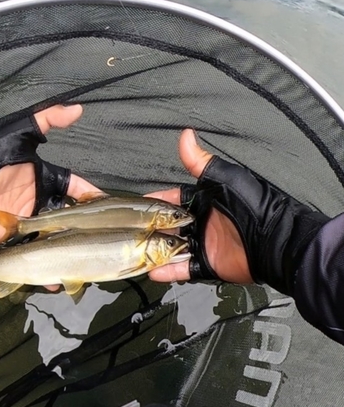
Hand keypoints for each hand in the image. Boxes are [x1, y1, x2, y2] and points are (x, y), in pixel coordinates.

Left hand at [0, 103, 99, 276]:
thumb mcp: (21, 131)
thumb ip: (48, 118)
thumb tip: (79, 108)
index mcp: (41, 178)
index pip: (71, 186)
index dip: (87, 194)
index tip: (104, 203)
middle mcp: (37, 201)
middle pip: (66, 215)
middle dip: (83, 226)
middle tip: (101, 237)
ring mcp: (26, 223)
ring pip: (54, 238)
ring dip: (68, 250)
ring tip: (86, 263)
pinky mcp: (14, 241)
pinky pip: (34, 255)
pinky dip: (45, 270)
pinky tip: (58, 282)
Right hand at [148, 129, 328, 295]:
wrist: (273, 240)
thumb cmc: (252, 204)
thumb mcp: (224, 178)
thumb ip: (200, 162)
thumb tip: (185, 134)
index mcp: (205, 200)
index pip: (174, 199)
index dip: (157, 202)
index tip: (137, 205)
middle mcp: (202, 222)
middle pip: (170, 225)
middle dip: (153, 227)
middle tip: (132, 230)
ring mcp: (204, 244)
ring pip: (173, 248)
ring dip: (156, 251)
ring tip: (136, 252)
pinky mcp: (207, 264)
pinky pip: (183, 269)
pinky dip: (168, 271)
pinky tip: (151, 271)